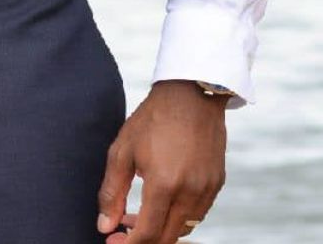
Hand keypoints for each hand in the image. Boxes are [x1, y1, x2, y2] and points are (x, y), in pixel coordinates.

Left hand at [97, 82, 227, 243]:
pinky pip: (198, 213)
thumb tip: (105, 225)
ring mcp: (207, 188)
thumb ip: (112, 193)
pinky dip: (178, 217)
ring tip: (138, 216)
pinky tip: (161, 203)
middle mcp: (190, 191)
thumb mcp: (122, 151)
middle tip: (122, 231)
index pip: (148, 234)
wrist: (191, 93)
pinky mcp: (217, 182)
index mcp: (164, 184)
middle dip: (143, 241)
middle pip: (167, 238)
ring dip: (161, 229)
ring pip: (184, 228)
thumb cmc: (153, 118)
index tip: (113, 241)